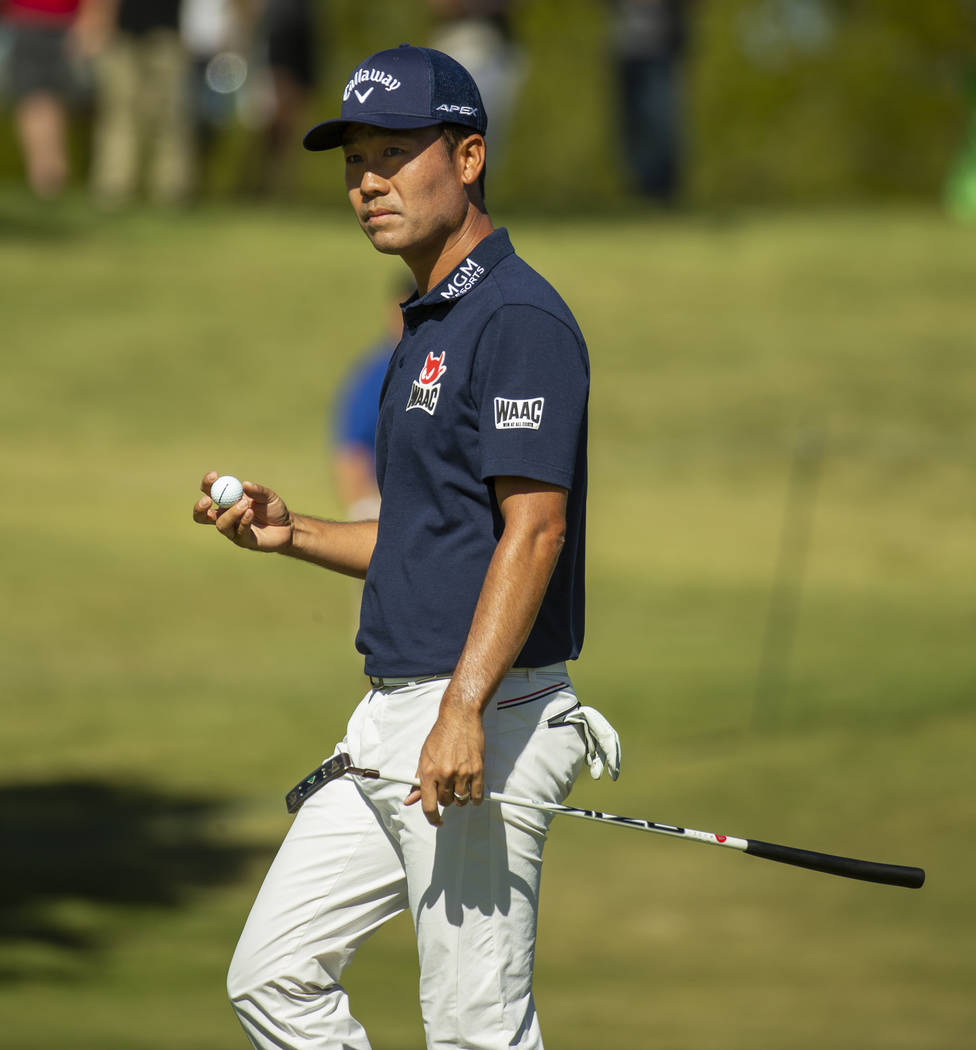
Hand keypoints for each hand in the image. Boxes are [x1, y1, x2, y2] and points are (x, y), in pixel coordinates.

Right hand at [192, 471, 292, 551]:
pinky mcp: (243, 540)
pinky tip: (251, 513)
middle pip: (201, 515)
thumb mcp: (268, 496)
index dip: (208, 484)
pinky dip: (244, 521)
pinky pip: (238, 532)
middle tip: (208, 500)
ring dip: (231, 513)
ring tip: (246, 505)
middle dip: (200, 507)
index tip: (214, 475)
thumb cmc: (273, 509)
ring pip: (221, 524)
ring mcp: (233, 530)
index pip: (210, 492)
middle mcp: (225, 516)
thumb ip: (257, 491)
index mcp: (227, 501)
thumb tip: (245, 484)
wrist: (287, 527)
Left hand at [405, 700, 484, 826]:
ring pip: (461, 800)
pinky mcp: (477, 770)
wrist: (459, 718)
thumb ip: (418, 781)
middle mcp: (444, 774)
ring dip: (459, 797)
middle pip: (445, 802)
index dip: (432, 818)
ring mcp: (462, 773)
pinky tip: (472, 791)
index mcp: (428, 772)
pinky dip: (474, 798)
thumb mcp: (424, 757)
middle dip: (445, 798)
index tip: (436, 821)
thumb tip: (410, 799)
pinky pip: (476, 796)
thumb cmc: (441, 735)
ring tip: (459, 784)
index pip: (428, 805)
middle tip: (446, 786)